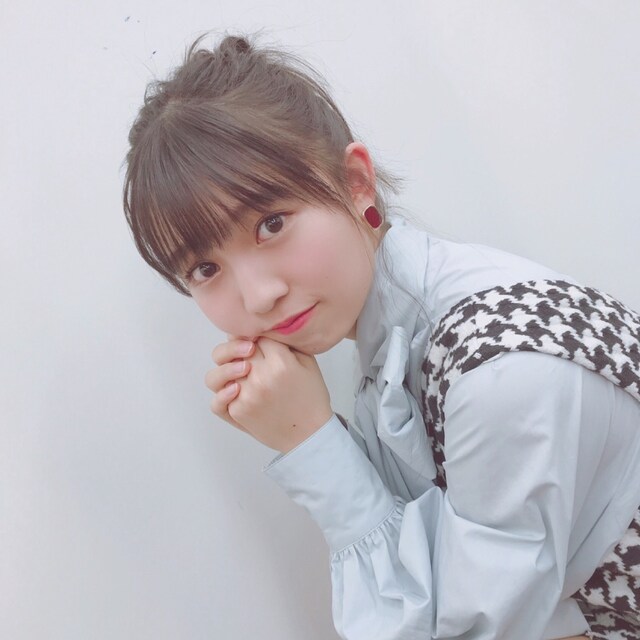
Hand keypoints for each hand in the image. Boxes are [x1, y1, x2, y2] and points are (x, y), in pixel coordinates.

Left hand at [206, 337, 332, 451]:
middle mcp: (260, 377)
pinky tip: (234, 391)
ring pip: (219, 372)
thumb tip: (262, 329)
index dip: (257, 335)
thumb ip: (286, 343)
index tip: (259, 340)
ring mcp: (246, 396)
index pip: (257, 335)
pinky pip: (217, 400)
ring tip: (239, 371)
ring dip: (225, 367)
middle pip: (235, 348)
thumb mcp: (308, 363)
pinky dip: (222, 394)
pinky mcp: (238, 412)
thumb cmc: (310, 397)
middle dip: (239, 345)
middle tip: (246, 350)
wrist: (310, 434)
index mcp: (280, 362)